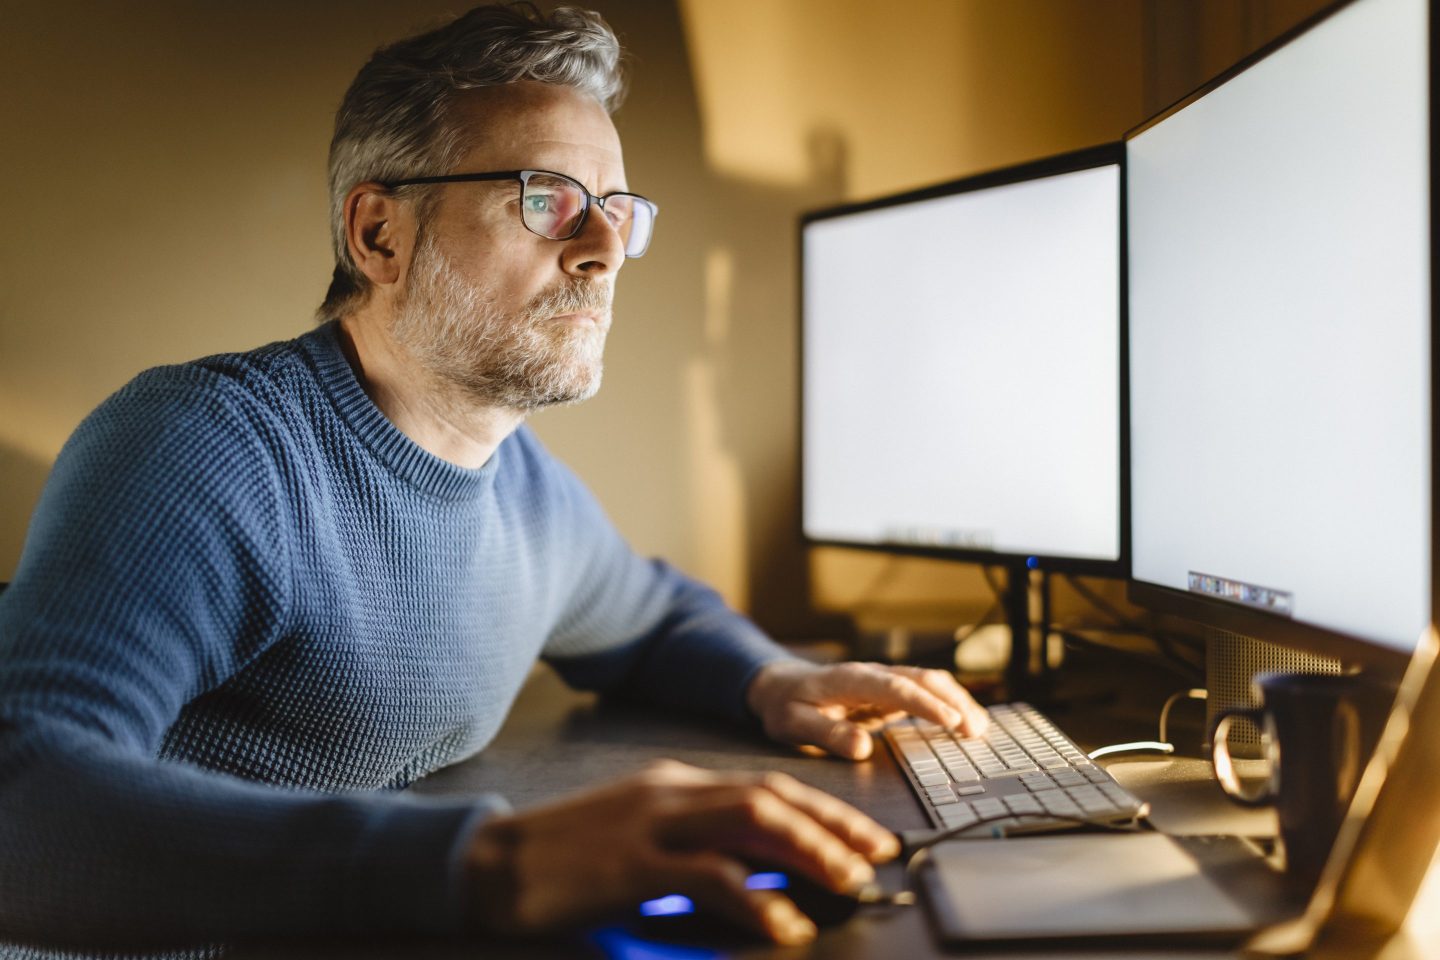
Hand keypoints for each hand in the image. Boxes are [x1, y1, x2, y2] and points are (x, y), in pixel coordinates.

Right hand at [465, 759, 898, 943]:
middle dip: (832, 824)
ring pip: (752, 821)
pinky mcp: (633, 864)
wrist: (489, 861)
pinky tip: (783, 922)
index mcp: (673, 784)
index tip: (864, 837)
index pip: (765, 787)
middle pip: (770, 797)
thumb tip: (753, 876)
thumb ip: (691, 849)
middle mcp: (670, 792)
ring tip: (847, 882)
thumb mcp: (638, 842)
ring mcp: (652, 823)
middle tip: (875, 858)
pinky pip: (710, 876)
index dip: (823, 809)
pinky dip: (756, 898)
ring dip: (809, 850)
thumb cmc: (564, 860)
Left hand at [746, 660, 989, 759]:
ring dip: (957, 701)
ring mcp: (883, 681)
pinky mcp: (888, 693)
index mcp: (851, 680)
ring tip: (980, 729)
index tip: (951, 721)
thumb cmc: (786, 706)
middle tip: (976, 731)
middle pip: (922, 680)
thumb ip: (826, 734)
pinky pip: (924, 693)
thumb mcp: (793, 724)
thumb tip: (862, 748)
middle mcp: (872, 675)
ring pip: (929, 682)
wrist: (779, 686)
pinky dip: (949, 704)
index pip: (896, 688)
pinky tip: (966, 722)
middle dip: (953, 701)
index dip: (926, 704)